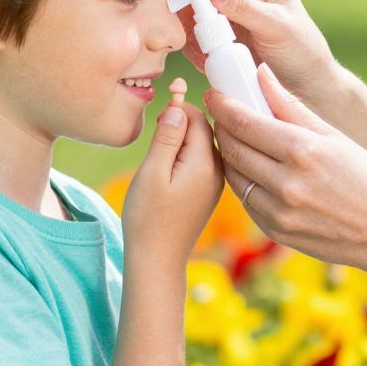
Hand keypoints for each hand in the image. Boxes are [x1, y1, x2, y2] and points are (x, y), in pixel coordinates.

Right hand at [122, 101, 222, 267]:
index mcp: (206, 163)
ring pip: (204, 144)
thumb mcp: (152, 172)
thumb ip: (168, 137)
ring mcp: (217, 183)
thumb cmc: (148, 217)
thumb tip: (180, 107)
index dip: (179, 109)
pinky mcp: (209, 192)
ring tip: (160, 153)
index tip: (158, 118)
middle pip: (206, 129)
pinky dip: (187, 156)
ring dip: (183, 140)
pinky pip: (202, 161)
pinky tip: (170, 168)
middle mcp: (219, 171)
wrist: (157, 259)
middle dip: (182, 123)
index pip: (201, 118)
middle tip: (156, 136)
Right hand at [181, 0, 335, 108]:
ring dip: (190, 23)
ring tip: (205, 46)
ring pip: (191, 3)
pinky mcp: (216, 30)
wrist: (304, 82)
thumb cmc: (300, 48)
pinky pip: (193, 29)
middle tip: (197, 22)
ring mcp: (224, 6)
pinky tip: (205, 57)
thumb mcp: (274, 25)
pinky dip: (193, 42)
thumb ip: (242, 6)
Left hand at [206, 62, 366, 274]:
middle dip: (221, 128)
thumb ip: (292, 106)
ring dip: (228, 155)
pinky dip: (243, 181)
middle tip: (221, 115)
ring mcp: (280, 211)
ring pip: (234, 175)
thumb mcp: (334, 136)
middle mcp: (287, 183)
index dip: (223, 106)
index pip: (244, 123)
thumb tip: (261, 74)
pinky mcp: (276, 231)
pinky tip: (251, 169)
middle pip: (233, 148)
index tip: (215, 95)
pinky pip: (246, 200)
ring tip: (234, 140)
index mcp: (303, 151)